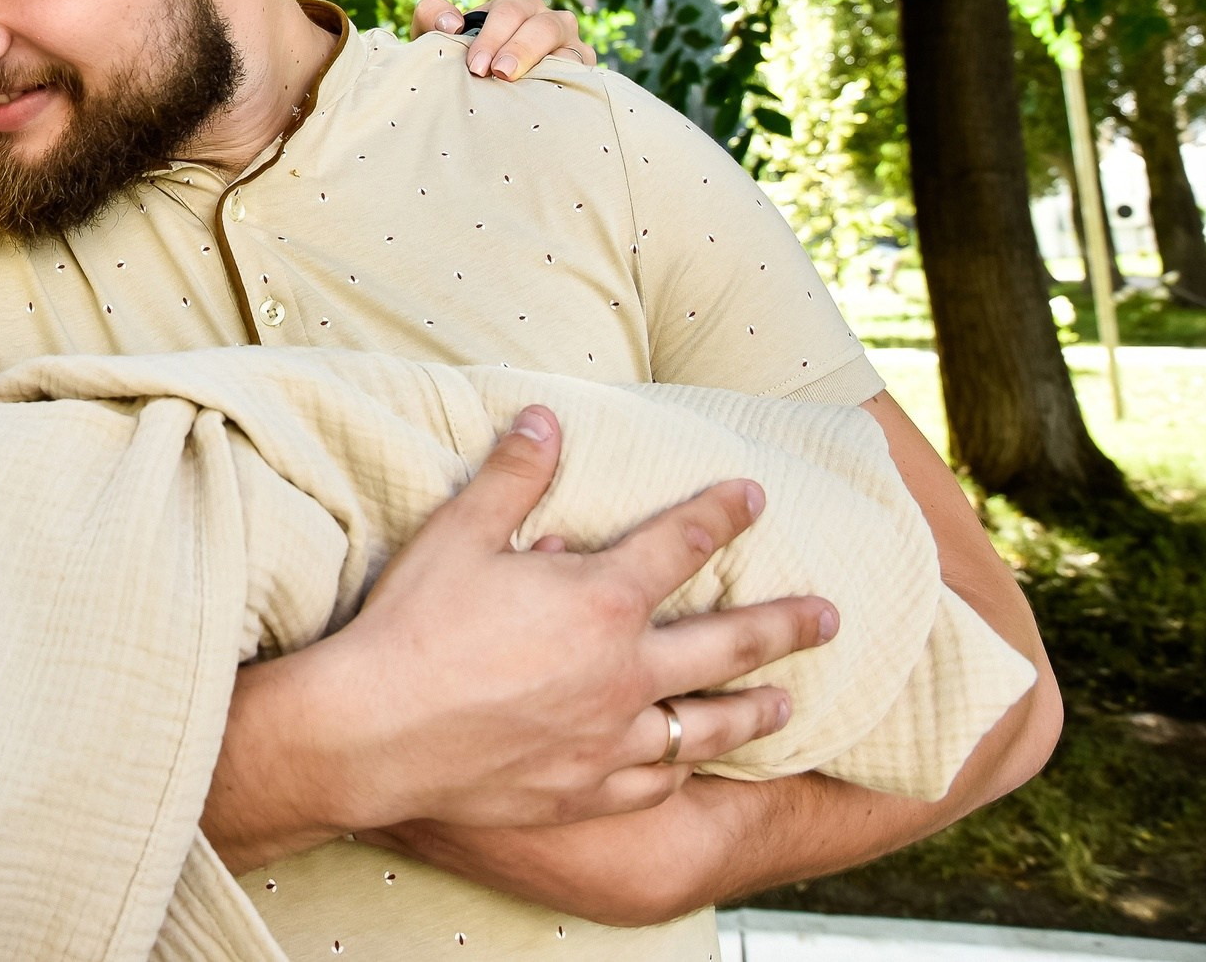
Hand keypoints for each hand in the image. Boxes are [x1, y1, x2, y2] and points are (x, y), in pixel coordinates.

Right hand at [226, 406, 839, 849]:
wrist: (374, 733)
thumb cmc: (412, 627)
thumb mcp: (457, 534)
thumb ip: (512, 476)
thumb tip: (544, 416)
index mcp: (600, 599)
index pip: (681, 544)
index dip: (722, 514)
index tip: (755, 497)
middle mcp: (625, 670)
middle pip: (728, 642)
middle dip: (785, 624)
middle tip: (830, 617)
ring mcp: (611, 737)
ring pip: (707, 724)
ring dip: (755, 709)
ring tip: (786, 702)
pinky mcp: (587, 789)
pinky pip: (656, 781)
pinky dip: (682, 770)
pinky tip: (689, 766)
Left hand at [411, 0, 595, 78]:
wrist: (476, 96)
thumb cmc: (459, 61)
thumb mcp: (438, 37)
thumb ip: (432, 17)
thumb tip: (450, 23)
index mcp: (517, 4)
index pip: (512, 7)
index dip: (494, 35)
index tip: (476, 66)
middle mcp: (549, 21)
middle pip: (544, 25)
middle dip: (520, 48)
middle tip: (497, 73)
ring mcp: (570, 48)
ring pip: (570, 50)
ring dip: (546, 66)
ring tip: (523, 84)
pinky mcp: (582, 76)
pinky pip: (583, 77)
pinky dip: (568, 85)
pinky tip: (547, 101)